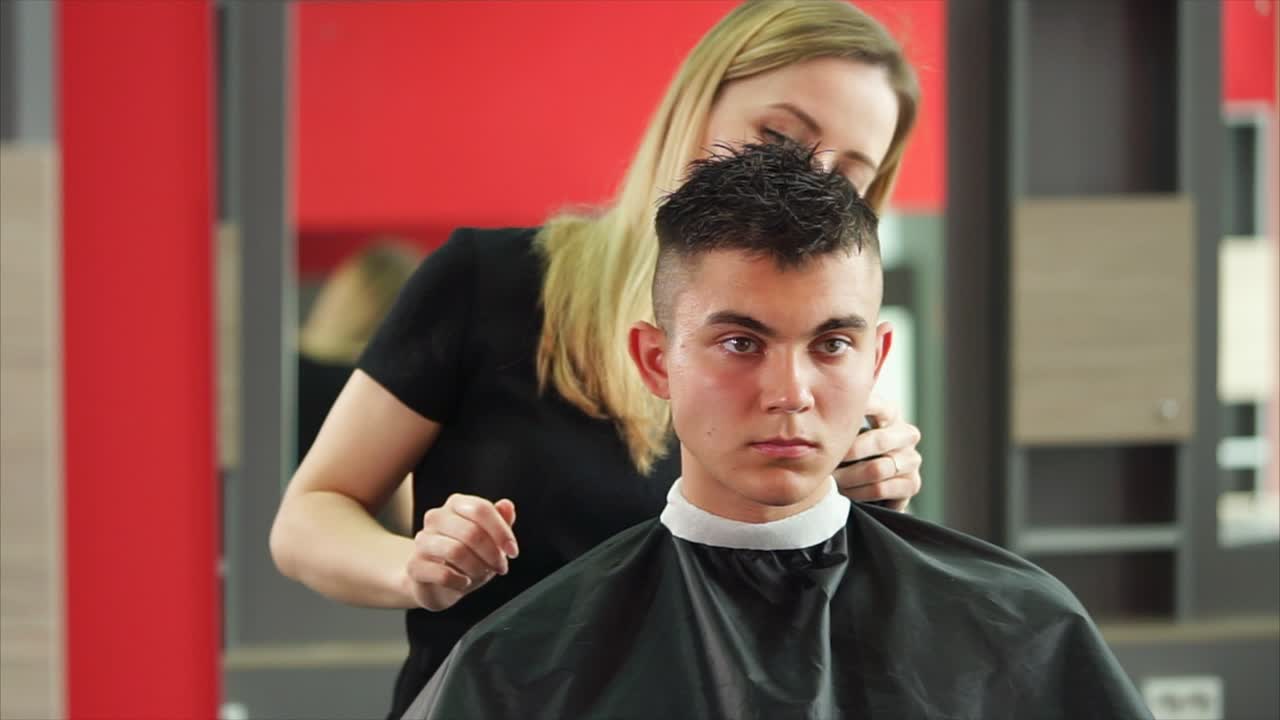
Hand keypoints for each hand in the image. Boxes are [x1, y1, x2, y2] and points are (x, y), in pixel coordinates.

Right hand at [404, 494, 518, 610]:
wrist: (437, 584)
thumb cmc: (467, 558)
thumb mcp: (489, 540)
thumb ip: (500, 521)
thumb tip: (506, 505)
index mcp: (456, 504)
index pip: (481, 509)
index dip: (501, 531)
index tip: (513, 551)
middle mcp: (436, 517)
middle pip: (471, 531)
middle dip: (492, 554)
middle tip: (500, 567)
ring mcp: (422, 540)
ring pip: (455, 551)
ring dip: (477, 568)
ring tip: (481, 574)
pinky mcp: (414, 565)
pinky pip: (442, 574)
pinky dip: (460, 582)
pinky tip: (464, 583)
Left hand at [834, 395, 922, 510]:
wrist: (869, 485)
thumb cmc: (853, 452)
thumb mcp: (847, 432)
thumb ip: (838, 419)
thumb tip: (806, 406)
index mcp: (890, 414)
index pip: (879, 406)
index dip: (860, 411)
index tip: (835, 416)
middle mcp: (906, 434)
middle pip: (879, 441)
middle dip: (848, 453)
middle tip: (827, 461)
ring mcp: (911, 459)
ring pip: (877, 469)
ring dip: (849, 477)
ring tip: (833, 479)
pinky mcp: (912, 484)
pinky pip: (881, 489)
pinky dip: (858, 492)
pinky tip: (846, 491)